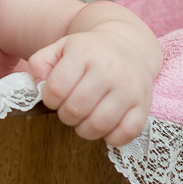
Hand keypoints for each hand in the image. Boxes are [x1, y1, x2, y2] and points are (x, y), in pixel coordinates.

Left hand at [27, 25, 157, 145]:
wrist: (129, 46)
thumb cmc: (90, 52)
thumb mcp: (62, 47)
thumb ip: (40, 62)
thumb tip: (38, 84)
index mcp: (85, 52)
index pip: (56, 88)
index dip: (49, 99)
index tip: (54, 97)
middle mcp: (110, 69)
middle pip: (75, 109)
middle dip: (66, 115)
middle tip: (69, 109)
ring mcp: (130, 88)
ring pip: (99, 124)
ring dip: (84, 130)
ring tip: (84, 119)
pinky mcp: (144, 105)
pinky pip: (126, 133)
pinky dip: (111, 138)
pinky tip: (105, 127)